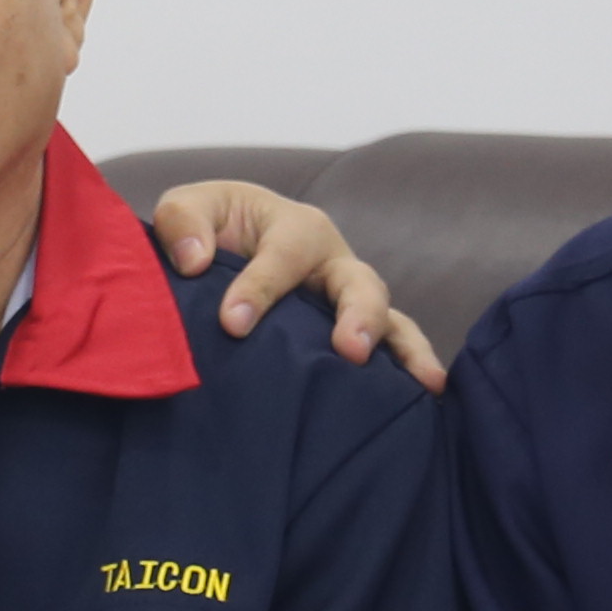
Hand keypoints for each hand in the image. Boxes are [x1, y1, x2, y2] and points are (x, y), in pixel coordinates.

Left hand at [147, 182, 446, 391]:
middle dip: (359, 314)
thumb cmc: (210, 228)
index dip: (260, 288)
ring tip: (420, 382)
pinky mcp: (352, 333)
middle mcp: (333, 261)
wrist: (223, 250)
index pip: (283, 257)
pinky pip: (390, 348)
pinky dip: (410, 368)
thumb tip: (194, 262)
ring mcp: (348, 300)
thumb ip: (184, 222)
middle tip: (349, 349)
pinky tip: (427, 401)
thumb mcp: (187, 209)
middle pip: (359, 283)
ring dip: (402, 347)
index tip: (232, 324)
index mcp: (295, 227)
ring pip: (389, 318)